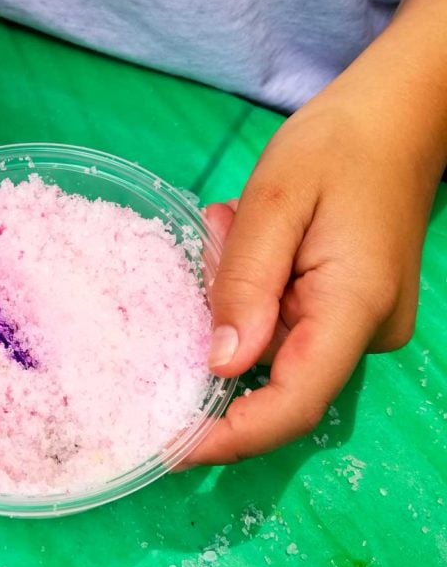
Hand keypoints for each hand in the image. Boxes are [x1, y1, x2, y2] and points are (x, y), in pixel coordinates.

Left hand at [182, 43, 445, 465]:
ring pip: (274, 347)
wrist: (396, 118)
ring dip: (234, 301)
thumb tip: (220, 365)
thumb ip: (245, 283)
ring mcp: (362, 325)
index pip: (293, 404)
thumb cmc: (339, 145)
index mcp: (354, 307)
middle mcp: (367, 332)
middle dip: (220, 336)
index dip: (231, 437)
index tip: (170, 449)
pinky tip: (248, 234)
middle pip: (276, 378)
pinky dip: (253, 290)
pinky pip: (286, 323)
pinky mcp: (350, 311)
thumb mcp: (275, 199)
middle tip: (212, 246)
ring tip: (233, 226)